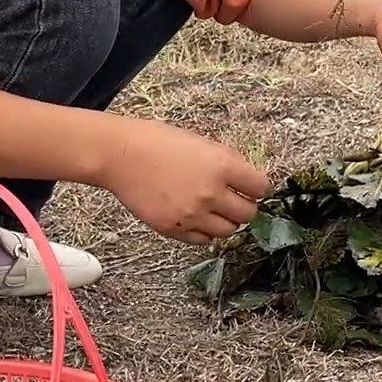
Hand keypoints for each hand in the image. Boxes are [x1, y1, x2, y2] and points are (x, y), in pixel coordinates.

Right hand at [96, 117, 271, 245]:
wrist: (120, 155)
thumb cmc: (157, 141)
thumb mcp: (200, 142)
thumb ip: (225, 162)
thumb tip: (245, 179)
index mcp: (222, 166)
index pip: (261, 187)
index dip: (258, 187)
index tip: (253, 187)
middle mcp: (211, 193)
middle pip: (248, 214)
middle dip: (244, 206)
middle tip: (234, 200)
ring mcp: (192, 214)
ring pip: (228, 231)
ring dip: (225, 221)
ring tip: (213, 209)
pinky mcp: (174, 228)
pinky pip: (202, 240)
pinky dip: (204, 231)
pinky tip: (196, 217)